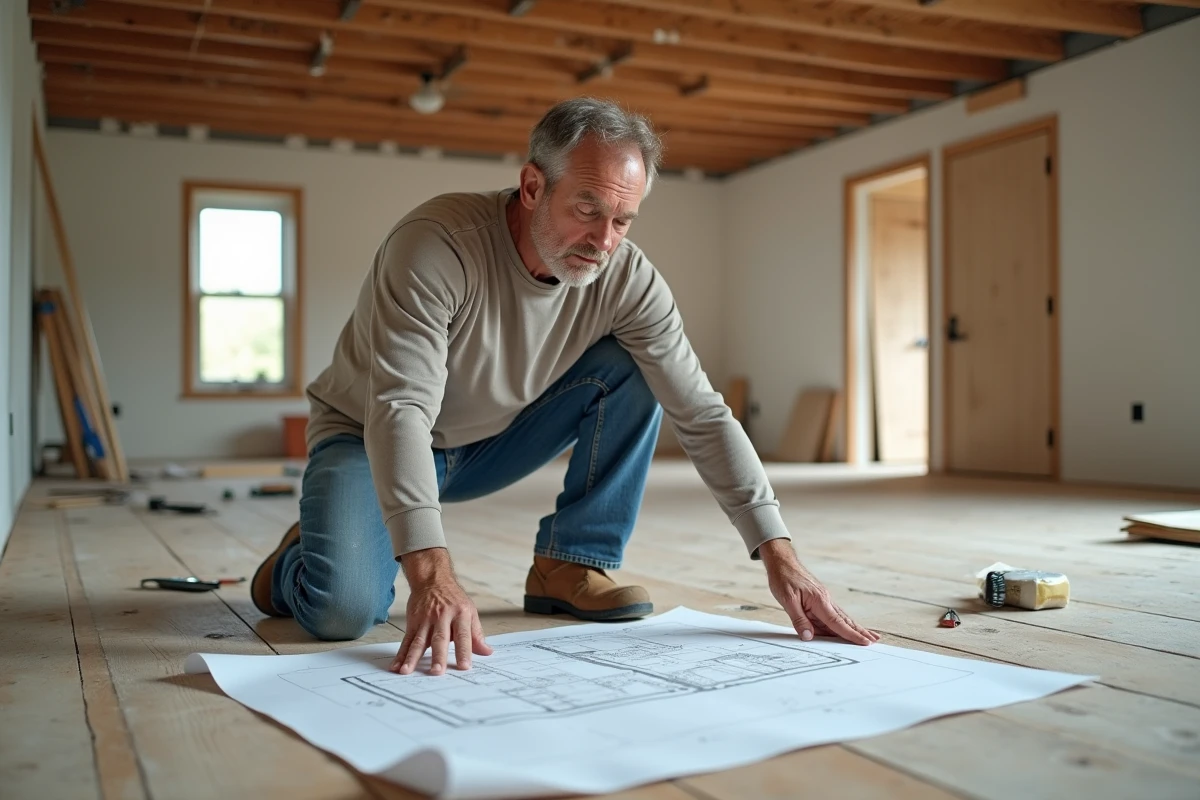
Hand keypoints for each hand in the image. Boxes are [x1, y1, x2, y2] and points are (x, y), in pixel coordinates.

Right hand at [391, 548, 493, 674]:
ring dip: (412, 657)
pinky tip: (396, 666)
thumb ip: (476, 634)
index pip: (464, 635)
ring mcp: (426, 619)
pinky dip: (400, 654)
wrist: (433, 580)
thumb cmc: (454, 599)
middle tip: (437, 672)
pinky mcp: (413, 622)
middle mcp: (443, 616)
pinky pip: (406, 640)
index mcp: (461, 614)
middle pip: (440, 639)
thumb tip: (487, 652)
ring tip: (407, 671)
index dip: (464, 651)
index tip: (465, 667)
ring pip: (419, 641)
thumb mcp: (470, 612)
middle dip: (438, 657)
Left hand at [758, 539, 878, 645]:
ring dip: (854, 628)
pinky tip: (846, 628)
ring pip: (841, 618)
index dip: (851, 635)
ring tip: (868, 636)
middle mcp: (825, 600)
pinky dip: (841, 623)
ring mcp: (824, 599)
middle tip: (875, 641)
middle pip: (845, 620)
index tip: (865, 642)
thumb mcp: (787, 600)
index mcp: (819, 601)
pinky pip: (832, 615)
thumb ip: (799, 620)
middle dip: (860, 632)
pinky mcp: (819, 599)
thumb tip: (809, 637)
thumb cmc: (784, 578)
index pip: (838, 622)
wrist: (782, 562)